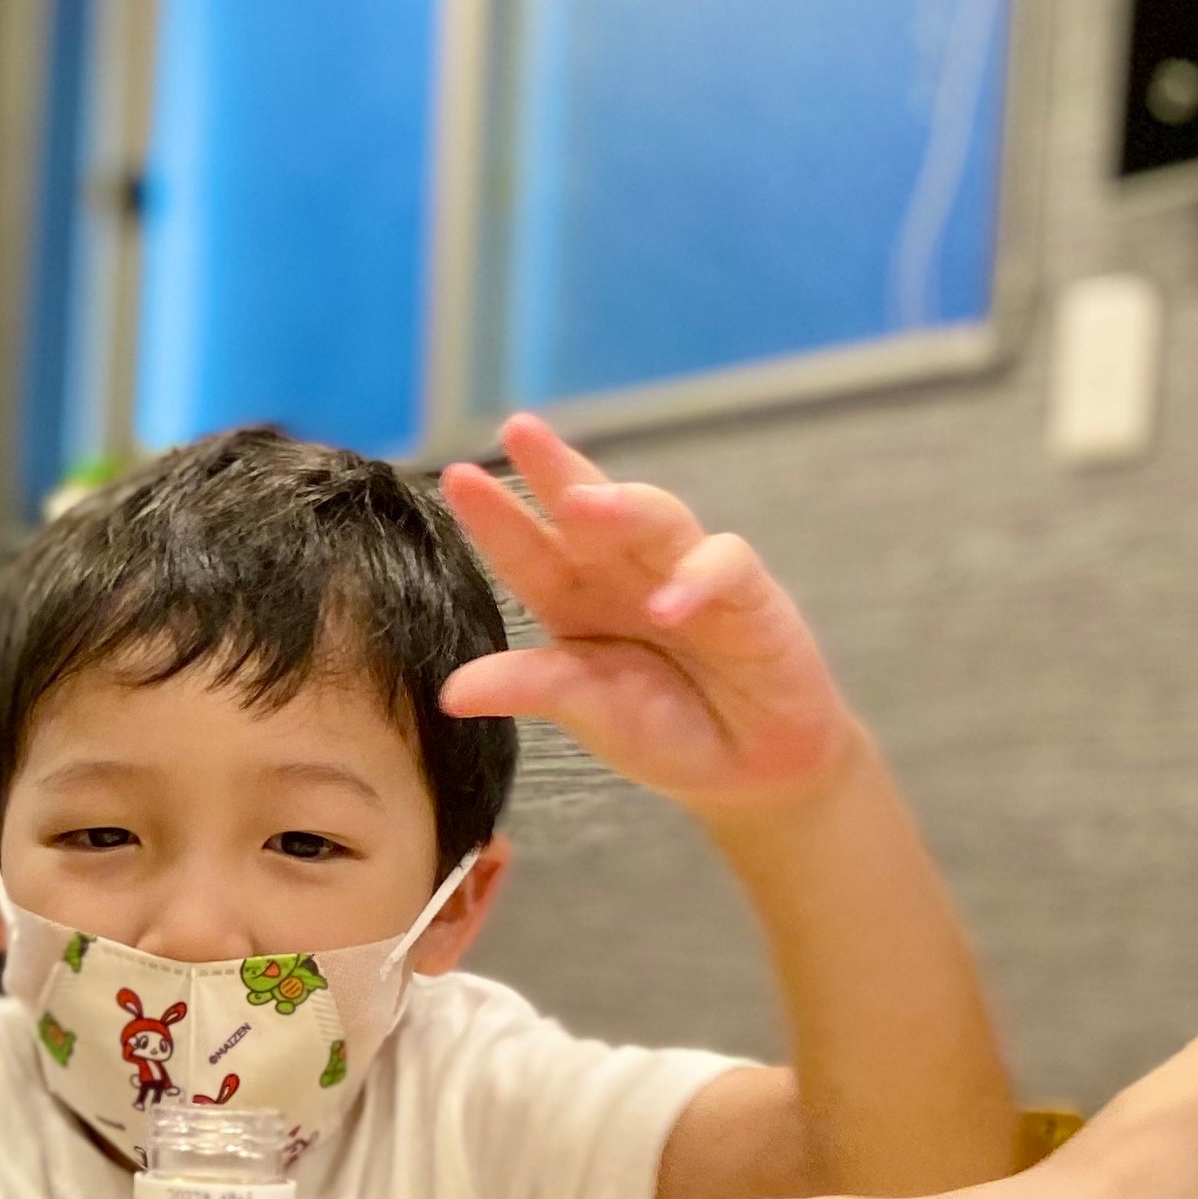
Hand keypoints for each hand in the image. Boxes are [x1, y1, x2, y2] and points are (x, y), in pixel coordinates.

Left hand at [437, 412, 854, 821]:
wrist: (748, 768)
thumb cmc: (663, 729)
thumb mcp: (587, 710)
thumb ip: (530, 688)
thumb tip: (449, 694)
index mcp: (572, 598)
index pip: (526, 551)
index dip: (494, 517)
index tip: (456, 477)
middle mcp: (623, 573)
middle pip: (587, 507)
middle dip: (555, 468)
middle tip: (520, 430)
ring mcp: (685, 572)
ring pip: (654, 517)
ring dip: (621, 508)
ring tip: (582, 503)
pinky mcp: (747, 591)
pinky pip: (723, 566)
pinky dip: (697, 581)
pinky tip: (668, 605)